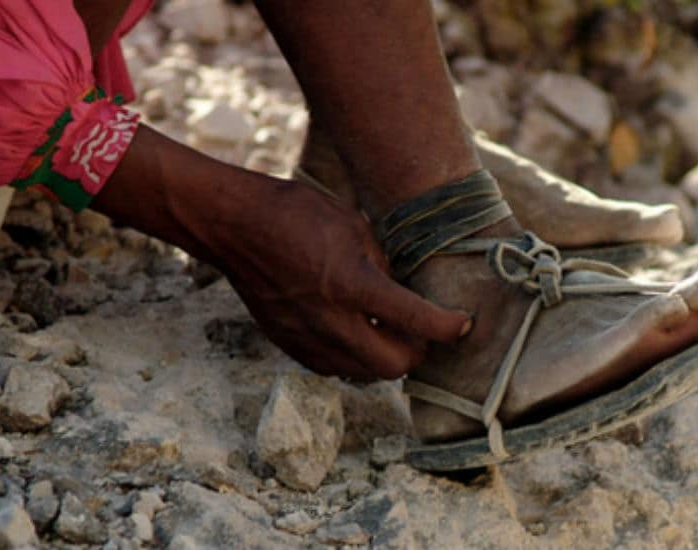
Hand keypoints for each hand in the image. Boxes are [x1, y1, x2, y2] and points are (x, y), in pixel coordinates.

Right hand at [212, 177, 470, 379]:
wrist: (234, 226)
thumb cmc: (296, 213)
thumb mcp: (353, 226)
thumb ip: (383, 264)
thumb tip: (405, 293)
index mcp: (352, 284)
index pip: (417, 321)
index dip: (449, 327)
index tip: (462, 323)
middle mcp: (330, 319)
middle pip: (394, 365)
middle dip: (417, 351)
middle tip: (421, 330)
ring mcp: (306, 337)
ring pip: (364, 373)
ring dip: (384, 357)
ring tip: (386, 329)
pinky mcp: (289, 345)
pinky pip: (334, 367)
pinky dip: (354, 357)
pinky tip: (353, 331)